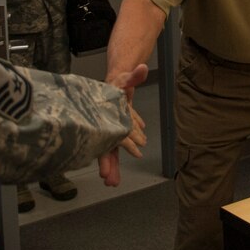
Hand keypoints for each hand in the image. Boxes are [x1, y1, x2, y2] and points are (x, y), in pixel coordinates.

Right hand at [98, 64, 147, 186]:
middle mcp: (108, 124)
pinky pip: (120, 141)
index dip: (111, 151)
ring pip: (113, 147)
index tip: (106, 170)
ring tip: (113, 182)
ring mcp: (112, 127)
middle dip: (109, 164)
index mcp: (108, 116)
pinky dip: (126, 147)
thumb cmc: (119, 80)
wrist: (117, 77)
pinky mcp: (118, 128)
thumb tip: (143, 68)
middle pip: (108, 146)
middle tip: (110, 182)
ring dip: (114, 163)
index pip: (112, 136)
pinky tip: (132, 155)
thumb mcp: (125, 78)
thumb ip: (134, 76)